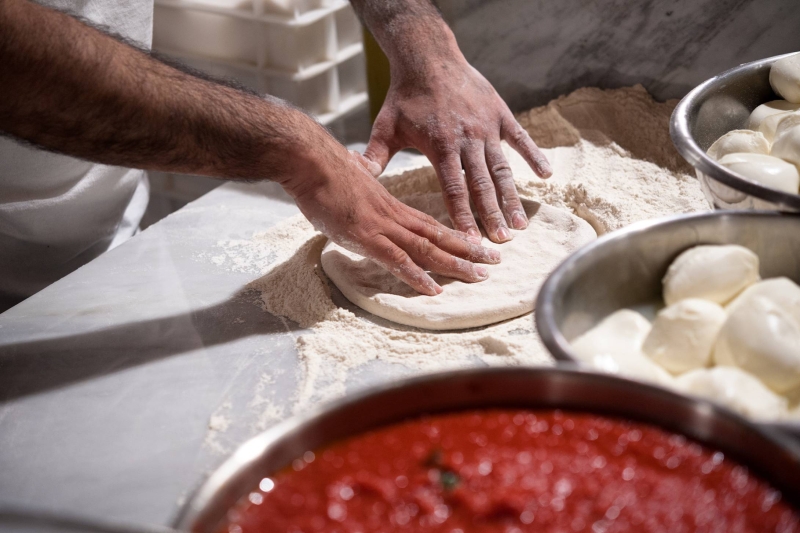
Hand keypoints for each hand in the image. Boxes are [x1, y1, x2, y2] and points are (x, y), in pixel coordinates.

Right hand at [281, 135, 500, 295]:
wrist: (309, 160)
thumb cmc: (324, 170)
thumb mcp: (351, 178)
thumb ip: (362, 180)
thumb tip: (360, 168)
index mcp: (392, 206)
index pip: (431, 224)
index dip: (455, 236)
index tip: (477, 245)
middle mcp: (394, 216)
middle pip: (439, 236)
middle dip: (469, 251)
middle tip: (495, 263)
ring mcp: (382, 227)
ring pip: (427, 248)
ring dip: (455, 265)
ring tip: (479, 277)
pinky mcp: (366, 237)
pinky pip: (397, 260)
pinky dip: (418, 276)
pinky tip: (434, 290)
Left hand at [362, 59, 551, 242]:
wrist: (428, 57)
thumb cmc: (405, 96)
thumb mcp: (386, 127)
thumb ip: (374, 156)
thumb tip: (357, 177)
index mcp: (441, 146)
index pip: (454, 189)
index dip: (463, 217)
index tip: (471, 240)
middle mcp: (467, 139)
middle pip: (482, 184)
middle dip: (492, 214)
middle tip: (502, 241)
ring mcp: (486, 126)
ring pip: (502, 168)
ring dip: (512, 197)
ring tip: (520, 223)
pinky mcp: (499, 113)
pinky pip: (520, 138)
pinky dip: (534, 156)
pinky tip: (546, 176)